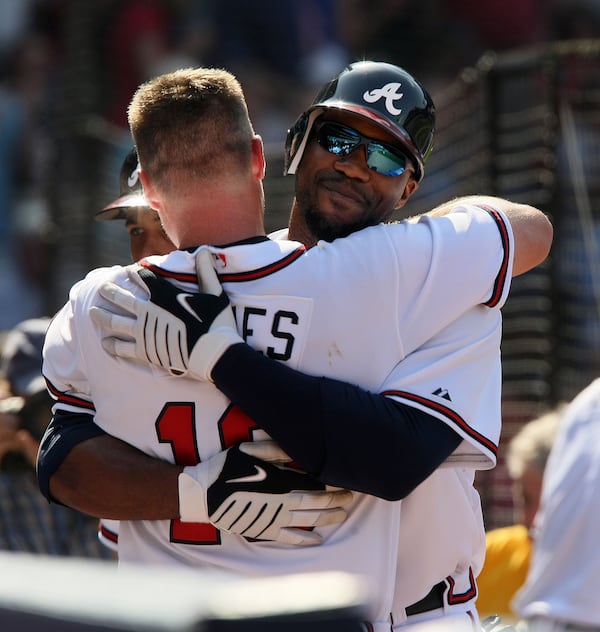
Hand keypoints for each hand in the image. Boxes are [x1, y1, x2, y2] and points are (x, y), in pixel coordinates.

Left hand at [90, 249, 241, 380]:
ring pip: (115, 321)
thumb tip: (205, 251)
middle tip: (100, 287)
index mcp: (164, 294)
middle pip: (122, 298)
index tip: (127, 272)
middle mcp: (149, 310)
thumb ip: (206, 272)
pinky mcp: (145, 350)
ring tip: (91, 311)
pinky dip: (112, 345)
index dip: (134, 273)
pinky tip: (104, 343)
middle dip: (110, 291)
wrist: (212, 352)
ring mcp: (144, 331)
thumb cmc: (216, 321)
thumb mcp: (215, 293)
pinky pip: (123, 347)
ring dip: (102, 315)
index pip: (143, 278)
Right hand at [179, 443, 352, 545]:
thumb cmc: (227, 467)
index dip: (332, 484)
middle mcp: (282, 501)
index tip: (347, 481)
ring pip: (308, 521)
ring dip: (328, 518)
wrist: (203, 494)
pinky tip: (318, 540)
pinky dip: (306, 540)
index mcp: (281, 480)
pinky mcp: (264, 531)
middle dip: (336, 500)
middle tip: (351, 497)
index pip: (315, 484)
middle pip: (316, 503)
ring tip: (343, 515)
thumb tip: (300, 447)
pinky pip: (290, 538)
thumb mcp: (250, 449)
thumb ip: (277, 449)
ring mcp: (274, 519)